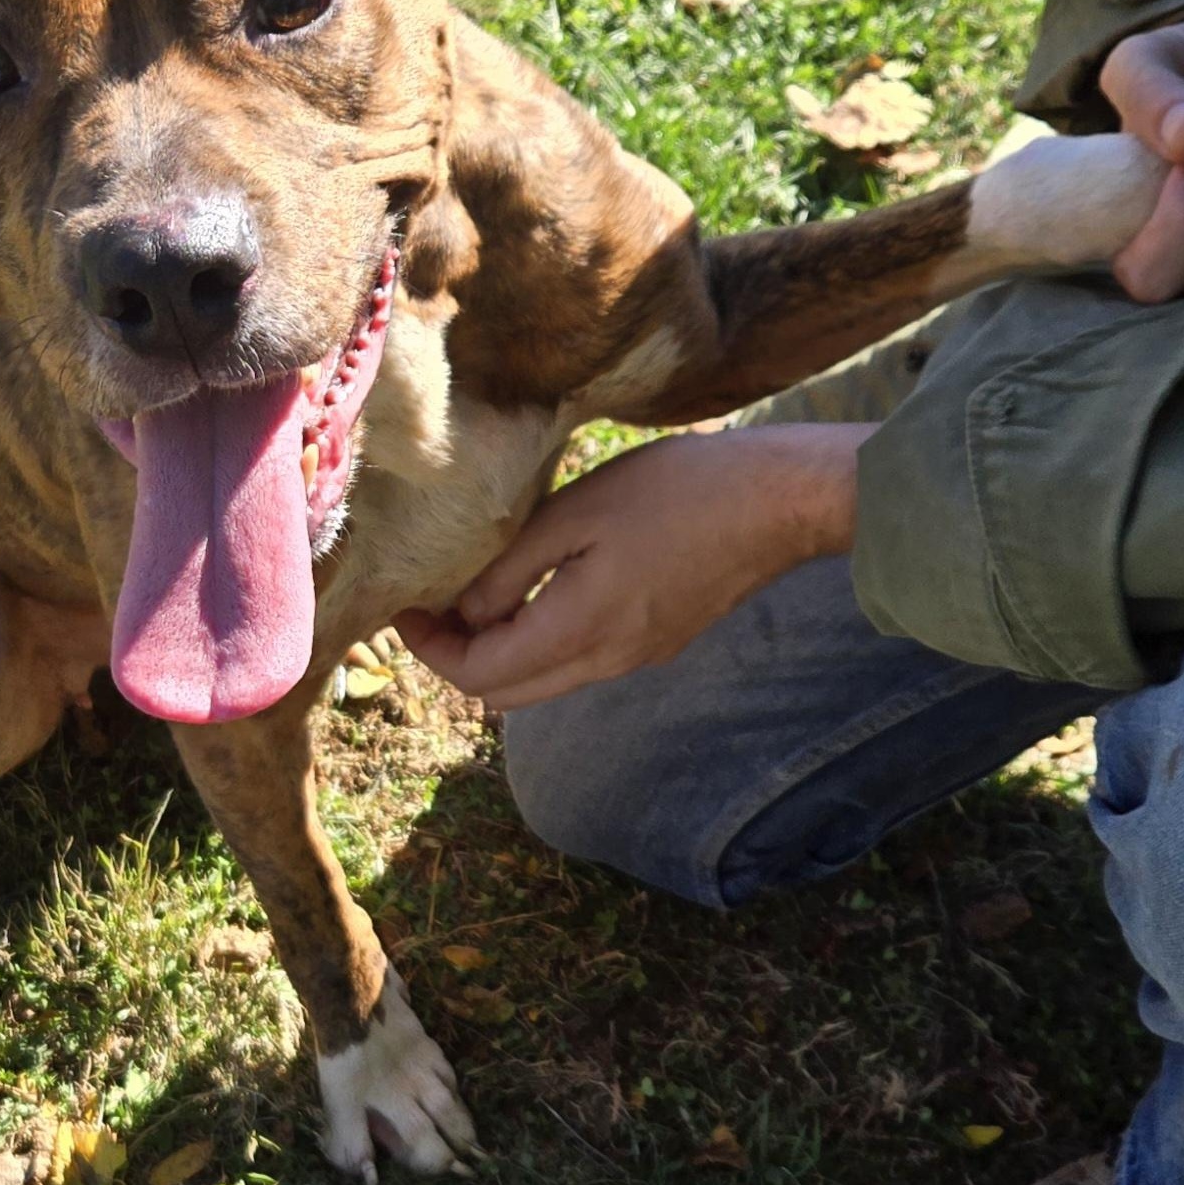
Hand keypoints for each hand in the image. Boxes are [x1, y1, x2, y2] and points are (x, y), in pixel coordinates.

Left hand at [396, 422, 871, 711]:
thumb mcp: (578, 512)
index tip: (406, 602)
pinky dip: (541, 639)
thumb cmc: (678, 491)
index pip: (479, 676)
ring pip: (543, 682)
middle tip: (431, 599)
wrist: (777, 503)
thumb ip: (511, 568)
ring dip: (501, 649)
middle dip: (458, 654)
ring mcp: (636, 658)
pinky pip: (580, 661)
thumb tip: (464, 612)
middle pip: (506, 693)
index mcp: (580, 631)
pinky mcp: (658, 641)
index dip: (429, 647)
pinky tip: (537, 585)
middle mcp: (606, 663)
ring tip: (477, 588)